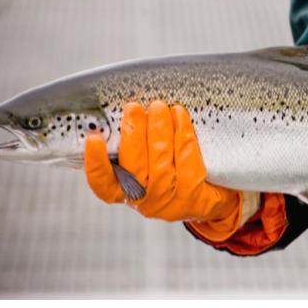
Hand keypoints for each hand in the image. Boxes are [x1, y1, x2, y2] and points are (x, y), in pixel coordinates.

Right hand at [84, 101, 257, 240]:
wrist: (214, 193)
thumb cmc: (173, 167)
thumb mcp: (149, 160)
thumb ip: (135, 143)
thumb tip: (124, 108)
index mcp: (125, 192)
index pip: (103, 184)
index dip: (95, 163)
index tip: (93, 138)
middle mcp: (144, 200)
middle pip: (133, 168)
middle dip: (133, 134)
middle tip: (133, 107)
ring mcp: (169, 201)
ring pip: (160, 162)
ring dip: (159, 130)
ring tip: (158, 106)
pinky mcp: (193, 196)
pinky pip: (187, 161)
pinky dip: (182, 134)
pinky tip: (180, 116)